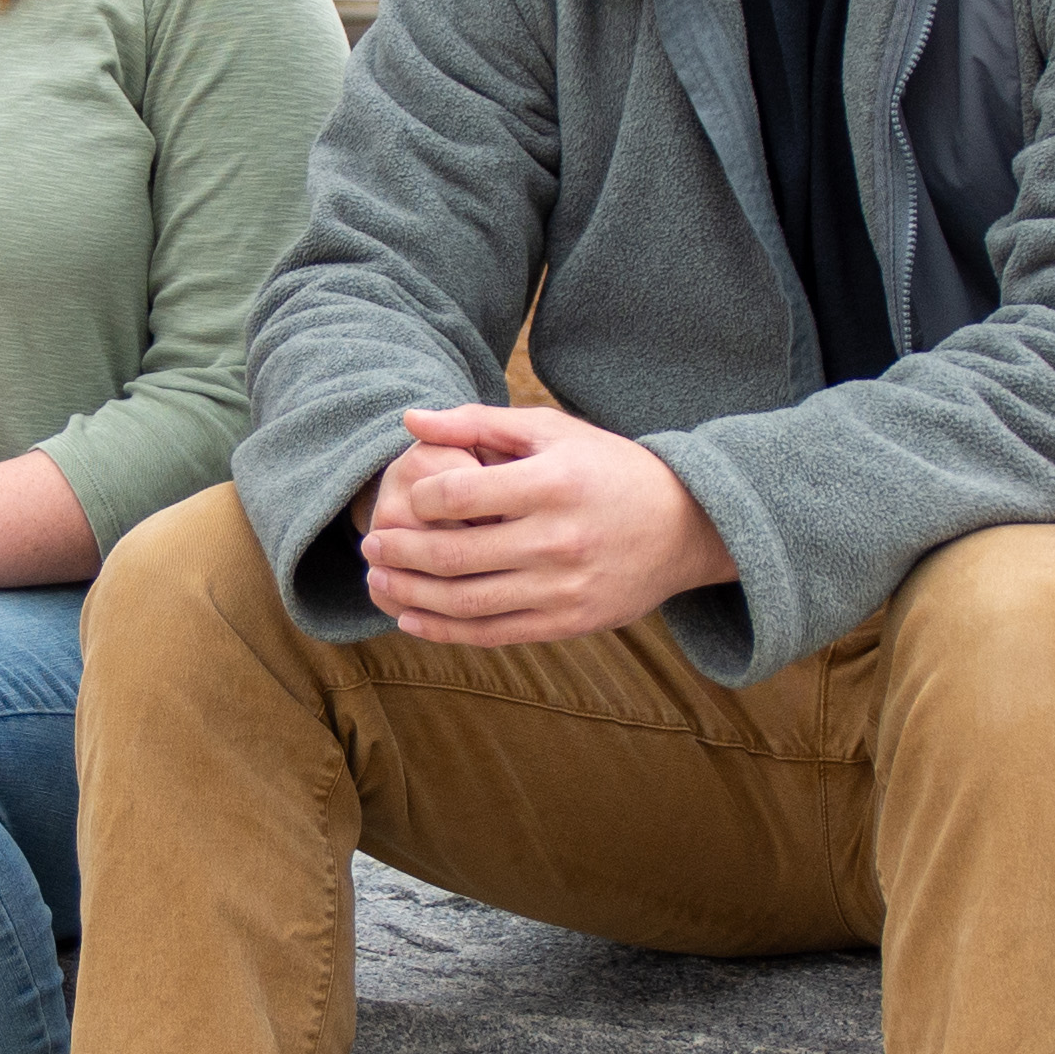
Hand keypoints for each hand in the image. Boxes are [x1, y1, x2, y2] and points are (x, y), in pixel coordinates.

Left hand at [355, 403, 733, 649]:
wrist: (684, 526)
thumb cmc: (608, 468)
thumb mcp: (553, 432)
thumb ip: (479, 423)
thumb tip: (410, 420)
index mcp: (552, 482)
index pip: (459, 493)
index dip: (418, 498)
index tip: (404, 498)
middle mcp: (558, 538)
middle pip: (454, 553)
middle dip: (400, 552)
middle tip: (370, 546)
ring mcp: (563, 587)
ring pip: (466, 601)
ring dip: (410, 595)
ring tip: (379, 581)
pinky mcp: (567, 622)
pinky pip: (492, 633)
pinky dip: (443, 631)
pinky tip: (411, 619)